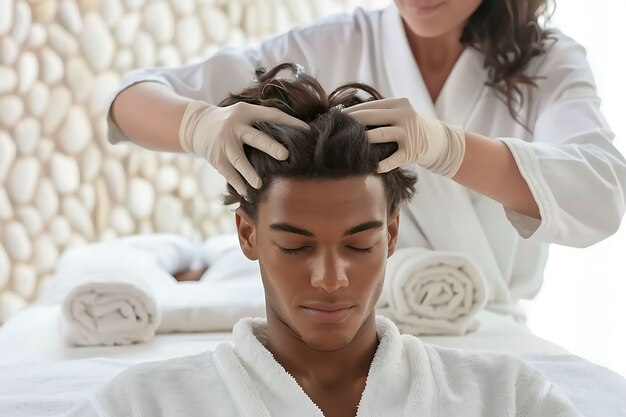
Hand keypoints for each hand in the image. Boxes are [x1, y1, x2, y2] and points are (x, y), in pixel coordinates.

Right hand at [179, 100, 308, 196]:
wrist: (197, 124)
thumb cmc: (232, 122)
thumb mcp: (245, 113)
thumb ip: (263, 121)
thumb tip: (294, 133)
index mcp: (247, 112)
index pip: (271, 115)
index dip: (289, 123)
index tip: (307, 131)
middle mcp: (235, 126)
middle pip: (255, 137)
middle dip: (269, 146)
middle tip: (285, 155)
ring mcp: (224, 143)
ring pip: (239, 159)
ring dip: (249, 173)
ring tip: (259, 184)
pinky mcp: (216, 157)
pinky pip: (229, 173)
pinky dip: (238, 184)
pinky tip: (247, 194)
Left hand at [342, 97, 465, 176]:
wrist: (440, 141)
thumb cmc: (411, 127)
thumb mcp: (401, 113)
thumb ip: (381, 113)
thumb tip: (348, 115)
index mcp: (399, 103)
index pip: (370, 106)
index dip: (351, 111)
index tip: (335, 116)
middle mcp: (405, 115)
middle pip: (372, 117)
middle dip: (351, 122)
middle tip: (334, 127)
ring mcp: (409, 133)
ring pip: (380, 134)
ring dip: (362, 139)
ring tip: (347, 143)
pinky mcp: (412, 151)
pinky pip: (394, 158)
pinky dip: (383, 164)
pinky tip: (374, 167)